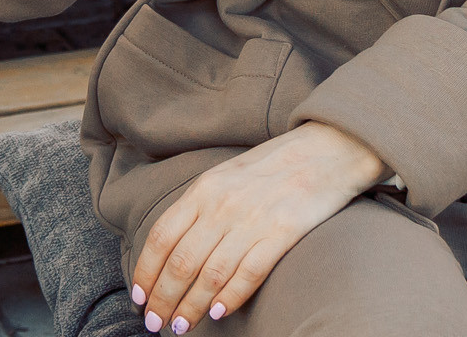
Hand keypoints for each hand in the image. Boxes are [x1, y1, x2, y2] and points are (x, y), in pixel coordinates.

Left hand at [130, 122, 386, 330]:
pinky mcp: (284, 231)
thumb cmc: (274, 167)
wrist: (328, 148)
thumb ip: (201, 208)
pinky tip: (219, 314)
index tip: (138, 298)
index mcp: (203, 189)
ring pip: (210, 273)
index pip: (162, 237)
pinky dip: (231, 296)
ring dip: (191, 306)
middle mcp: (222, 204)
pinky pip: (250, 271)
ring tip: (182, 327)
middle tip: (156, 323)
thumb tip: (173, 250)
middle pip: (181, 261)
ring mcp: (253, 218)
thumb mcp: (226, 177)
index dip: (146, 272)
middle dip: (164, 298)